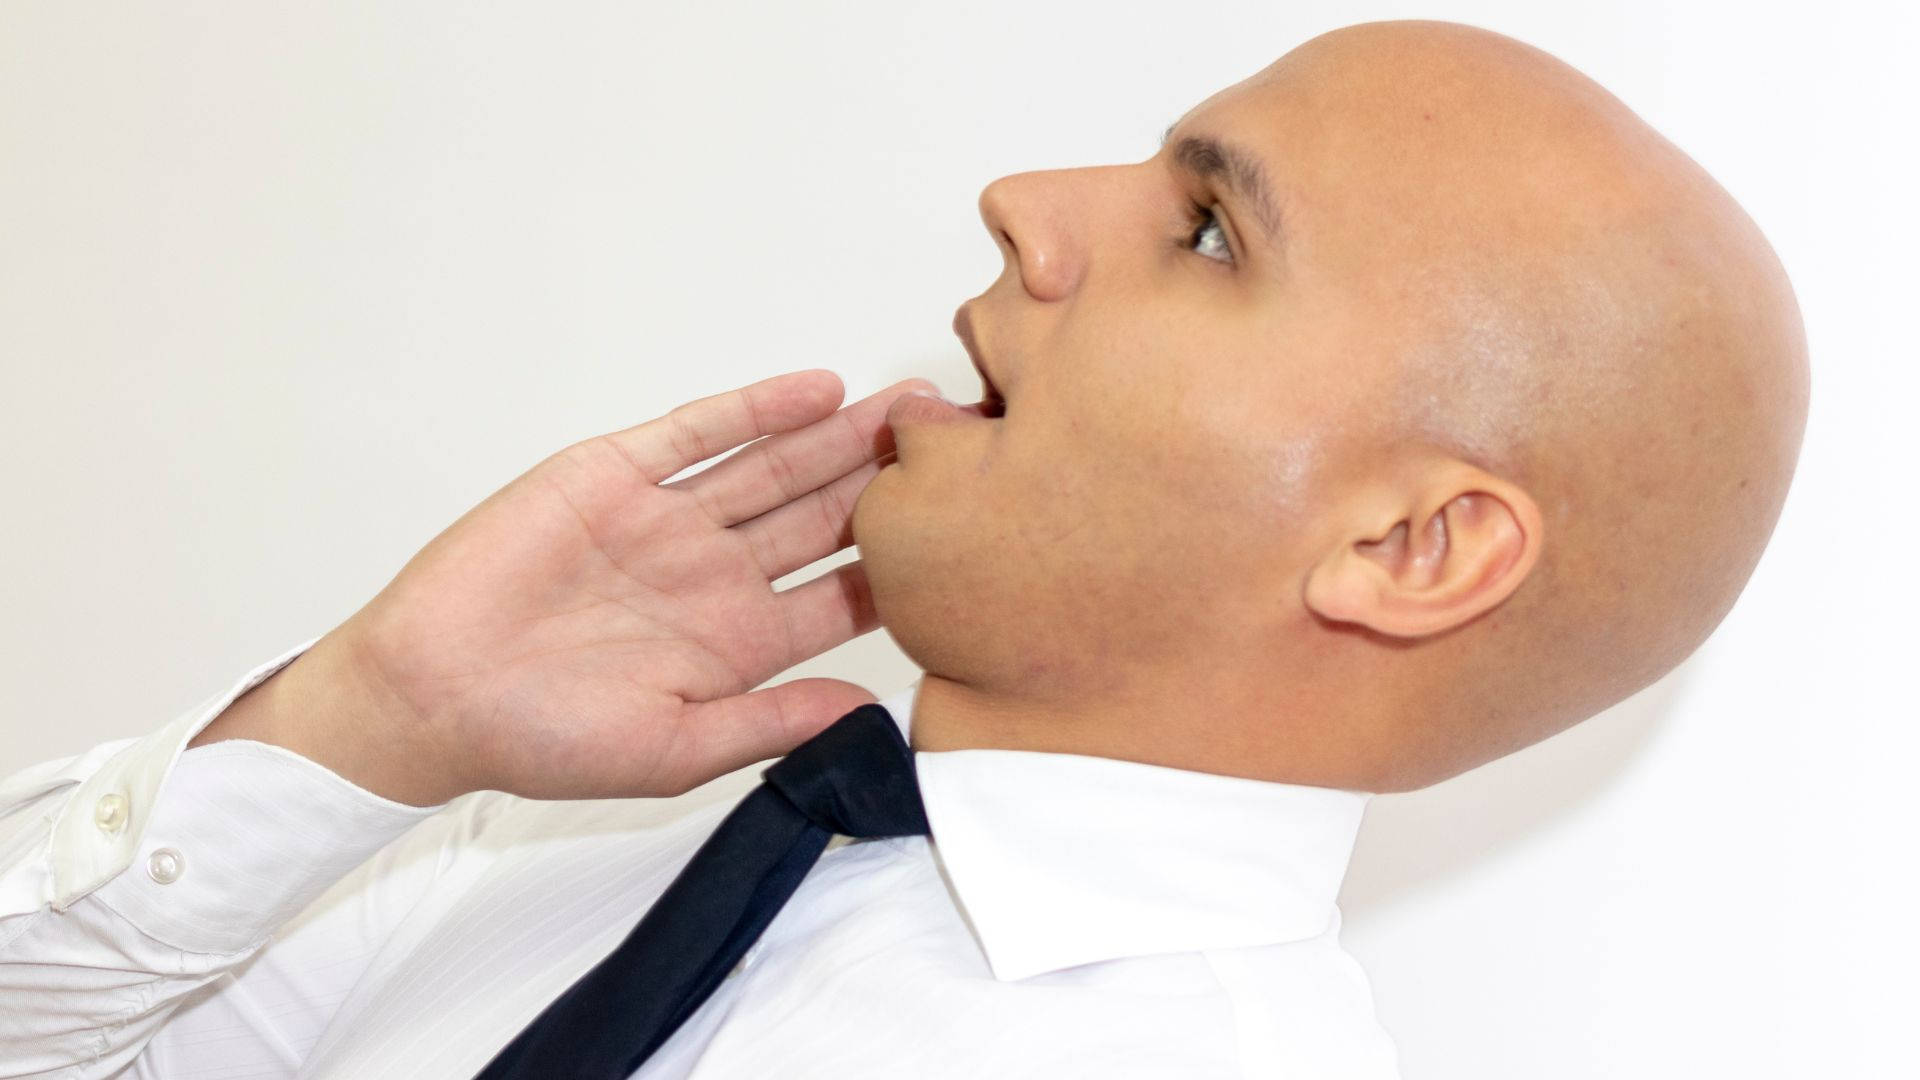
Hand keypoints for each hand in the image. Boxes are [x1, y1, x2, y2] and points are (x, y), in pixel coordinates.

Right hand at [229, 371, 932, 804]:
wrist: (428, 695)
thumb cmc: (540, 739)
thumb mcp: (675, 750)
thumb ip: (772, 722)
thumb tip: (868, 714)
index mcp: (735, 643)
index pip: (840, 596)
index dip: (903, 565)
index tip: (971, 539)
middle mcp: (710, 575)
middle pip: (820, 517)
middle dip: (888, 480)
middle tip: (960, 442)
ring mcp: (664, 522)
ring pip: (771, 468)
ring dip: (837, 436)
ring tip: (907, 405)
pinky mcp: (610, 478)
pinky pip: (695, 435)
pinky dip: (752, 410)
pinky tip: (814, 390)